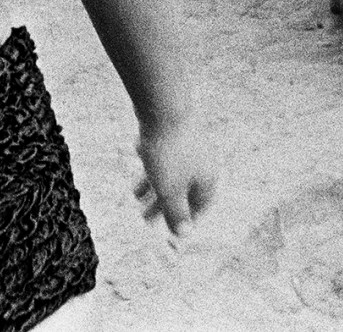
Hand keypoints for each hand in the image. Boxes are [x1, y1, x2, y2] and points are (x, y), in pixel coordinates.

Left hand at [133, 118, 217, 238]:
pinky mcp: (175, 129)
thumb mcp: (170, 190)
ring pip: (171, 171)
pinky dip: (151, 160)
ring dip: (153, 185)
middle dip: (163, 205)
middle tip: (145, 219)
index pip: (200, 207)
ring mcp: (190, 144)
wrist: (164, 106)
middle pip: (183, 190)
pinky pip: (163, 152)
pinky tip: (138, 155)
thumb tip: (184, 236)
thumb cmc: (169, 153)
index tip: (171, 230)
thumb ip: (177, 214)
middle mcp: (202, 161)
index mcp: (207, 178)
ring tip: (135, 194)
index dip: (186, 220)